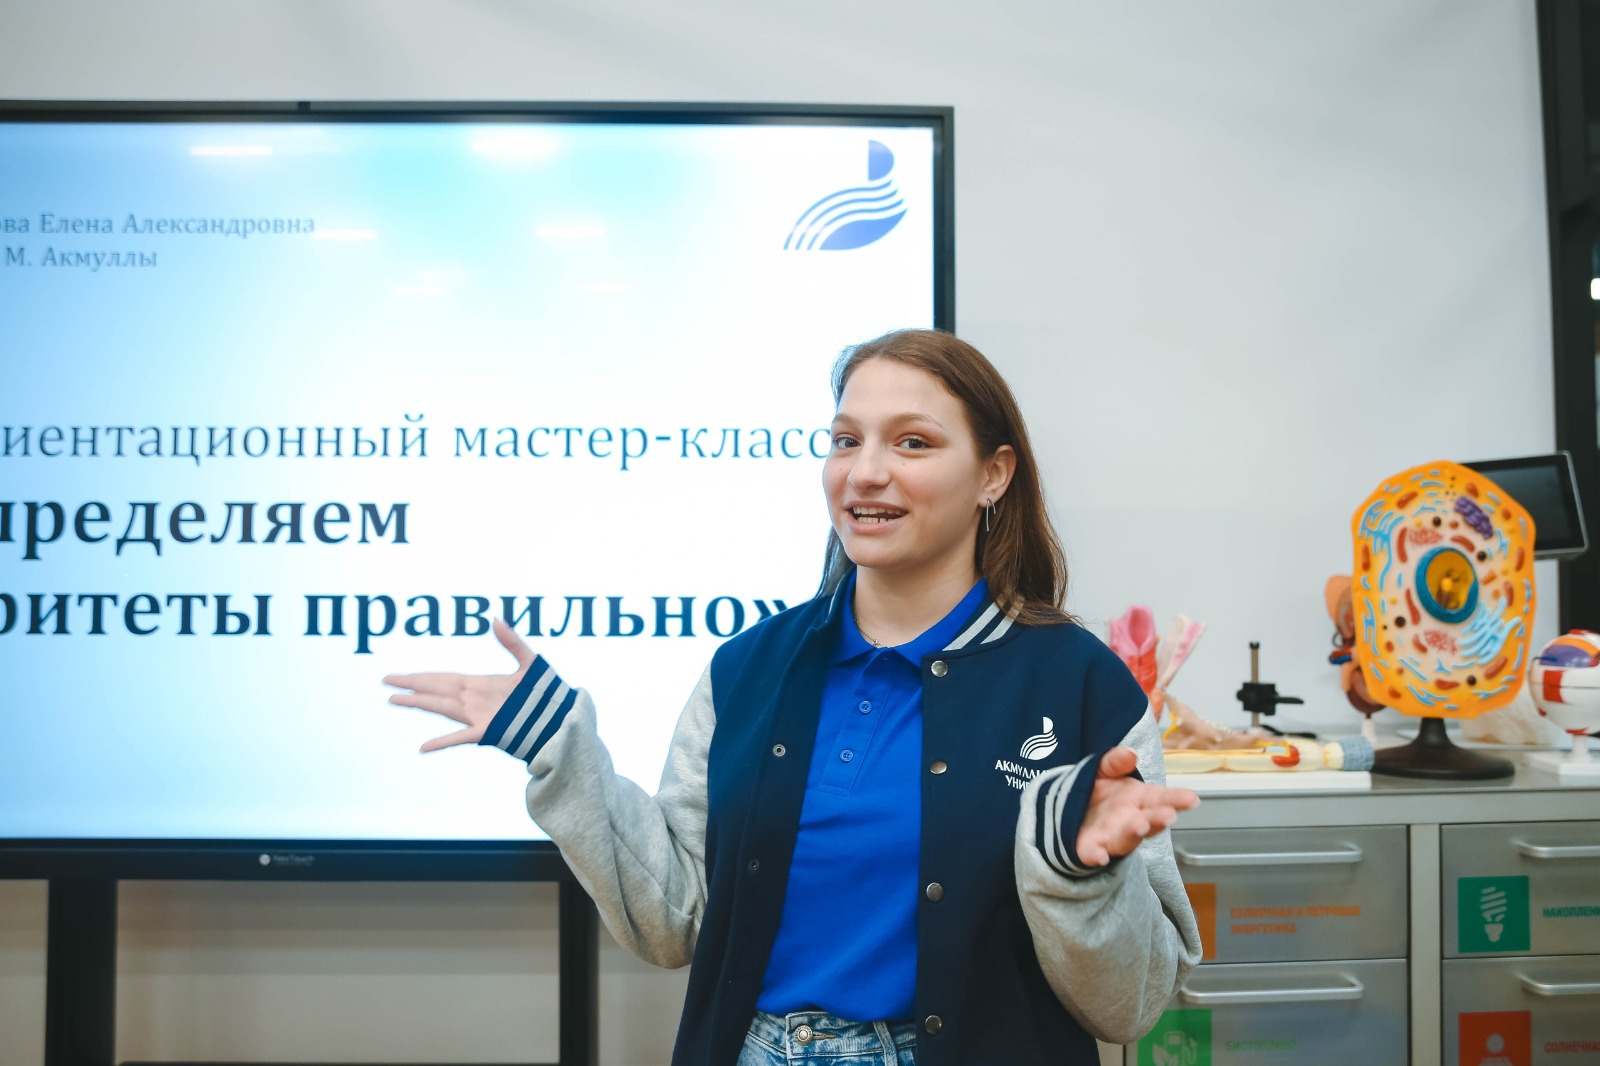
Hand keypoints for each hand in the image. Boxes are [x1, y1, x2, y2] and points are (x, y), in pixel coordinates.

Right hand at [383, 618, 533, 752]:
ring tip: (394, 700)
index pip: (442, 678)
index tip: (397, 676)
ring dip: (419, 703)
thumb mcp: (530, 662)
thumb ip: (512, 640)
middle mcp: (473, 699)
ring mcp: (478, 715)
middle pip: (435, 689)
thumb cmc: (545, 693)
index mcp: (479, 683)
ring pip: (442, 707)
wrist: (560, 719)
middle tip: (385, 681)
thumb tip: (495, 618)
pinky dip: (442, 742)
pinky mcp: (488, 731)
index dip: (419, 676)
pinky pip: (461, 737)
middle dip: (410, 685)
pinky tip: (423, 748)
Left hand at [1075, 747, 1198, 866]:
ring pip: (1126, 838)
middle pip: (1149, 821)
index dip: (1177, 799)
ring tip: (1141, 825)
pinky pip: (1092, 854)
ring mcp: (1110, 836)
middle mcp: (1129, 820)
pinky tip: (1099, 856)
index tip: (1192, 799)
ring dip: (1134, 833)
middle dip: (1158, 818)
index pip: (1162, 799)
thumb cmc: (1093, 791)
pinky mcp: (1087, 848)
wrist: (1065, 810)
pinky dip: (1095, 855)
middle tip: (1168, 814)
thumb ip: (1114, 761)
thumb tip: (1131, 754)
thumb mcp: (1103, 769)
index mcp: (1138, 799)